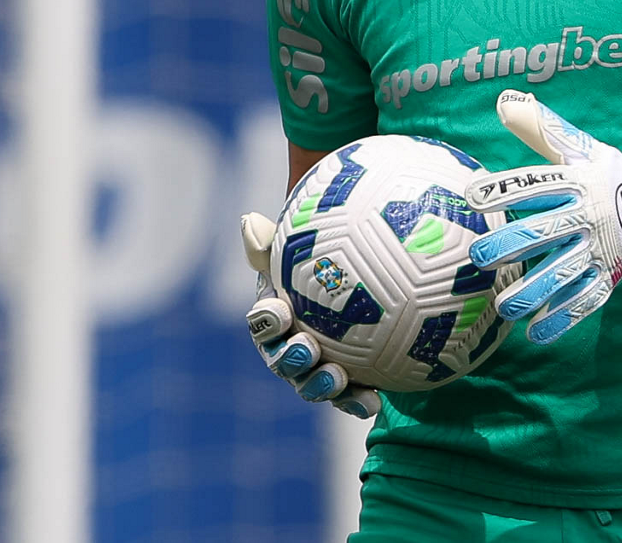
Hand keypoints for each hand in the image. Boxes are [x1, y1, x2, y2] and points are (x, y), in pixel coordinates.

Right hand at [241, 211, 380, 417]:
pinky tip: (374, 400)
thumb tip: (248, 221)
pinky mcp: (346, 384)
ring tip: (337, 379)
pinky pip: (348, 396)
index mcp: (278, 315)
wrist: (372, 280)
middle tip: (307, 349)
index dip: (266, 320)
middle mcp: (290, 346)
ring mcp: (316, 369)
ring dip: (320, 385)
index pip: (264, 320)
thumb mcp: (307, 245)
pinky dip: (357, 400)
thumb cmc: (330, 257)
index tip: (279, 311)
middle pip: (282, 359)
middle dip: (290, 359)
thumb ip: (279, 238)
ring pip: (311, 384)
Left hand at [465, 91, 621, 344]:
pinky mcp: (611, 274)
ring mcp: (600, 248)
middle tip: (478, 257)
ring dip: (534, 292)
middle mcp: (587, 215)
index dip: (505, 188)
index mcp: (576, 181)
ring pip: (564, 273)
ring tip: (503, 308)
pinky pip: (586, 300)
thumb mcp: (580, 147)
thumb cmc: (608, 172)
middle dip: (512, 245)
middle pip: (546, 231)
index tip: (470, 195)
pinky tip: (536, 333)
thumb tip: (504, 103)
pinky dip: (563, 318)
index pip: (536, 184)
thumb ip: (542, 129)